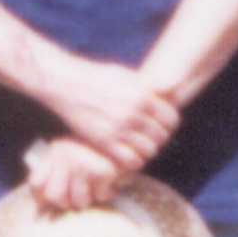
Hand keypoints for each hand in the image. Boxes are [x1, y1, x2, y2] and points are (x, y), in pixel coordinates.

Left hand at [24, 138, 124, 211]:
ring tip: (96, 184)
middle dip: (68, 202)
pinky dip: (107, 192)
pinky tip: (110, 180)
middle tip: (81, 191)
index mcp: (56, 151)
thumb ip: (55, 179)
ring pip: (78, 202)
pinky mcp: (101, 170)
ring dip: (90, 197)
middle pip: (54, 197)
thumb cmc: (98, 153)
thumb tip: (40, 214)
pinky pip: (100, 197)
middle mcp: (64, 154)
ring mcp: (82, 162)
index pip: (36, 184)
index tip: (55, 197)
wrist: (128, 135)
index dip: (42, 197)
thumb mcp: (72, 158)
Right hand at [45, 59, 179, 169]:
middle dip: (158, 138)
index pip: (171, 119)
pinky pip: (130, 160)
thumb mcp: (126, 76)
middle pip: (162, 136)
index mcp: (142, 95)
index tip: (160, 126)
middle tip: (148, 137)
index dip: (169, 125)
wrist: (66, 84)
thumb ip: (146, 89)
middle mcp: (133, 113)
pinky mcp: (104, 141)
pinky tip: (126, 153)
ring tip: (137, 146)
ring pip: (149, 151)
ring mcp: (119, 129)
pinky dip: (133, 160)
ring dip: (146, 150)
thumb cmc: (96, 77)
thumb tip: (165, 96)